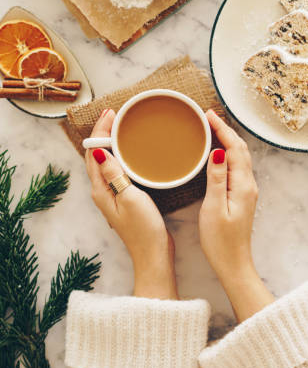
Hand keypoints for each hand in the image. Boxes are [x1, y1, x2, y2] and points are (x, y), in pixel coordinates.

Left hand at [85, 109, 177, 299]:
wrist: (154, 254)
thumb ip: (114, 174)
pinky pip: (117, 171)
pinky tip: (131, 153)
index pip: (93, 153)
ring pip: (106, 162)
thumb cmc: (143, 228)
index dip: (99, 131)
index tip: (111, 114)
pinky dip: (121, 156)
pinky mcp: (124, 199)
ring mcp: (113, 196)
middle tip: (116, 115)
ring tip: (121, 128)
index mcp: (101, 189)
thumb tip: (98, 150)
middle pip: (97, 156)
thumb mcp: (130, 197)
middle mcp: (103, 191)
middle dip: (103, 134)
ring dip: (111, 144)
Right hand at [199, 110, 273, 320]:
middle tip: (207, 117)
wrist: (234, 264)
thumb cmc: (220, 241)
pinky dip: (228, 153)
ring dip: (227, 140)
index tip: (207, 114)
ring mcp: (247, 190)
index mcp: (243, 185)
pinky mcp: (242, 196)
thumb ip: (217, 178)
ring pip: (240, 157)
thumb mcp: (214, 208)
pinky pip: (237, 167)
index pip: (234, 148)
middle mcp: (248, 185)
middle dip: (225, 130)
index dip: (221, 129)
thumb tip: (218, 151)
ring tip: (211, 128)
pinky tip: (217, 153)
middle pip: (240, 149)